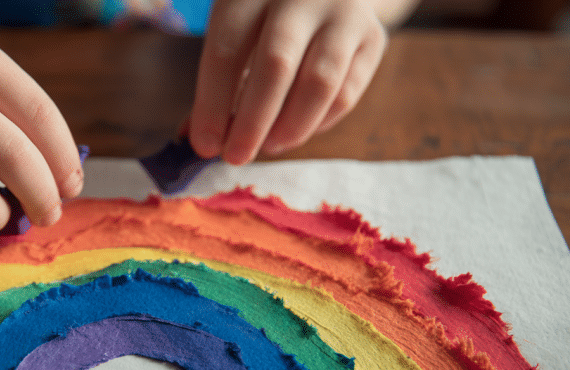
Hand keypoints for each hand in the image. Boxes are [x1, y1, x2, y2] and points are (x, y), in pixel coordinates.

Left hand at [188, 0, 387, 163]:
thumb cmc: (265, 20)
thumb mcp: (234, 33)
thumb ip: (216, 85)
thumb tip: (197, 141)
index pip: (226, 51)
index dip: (213, 105)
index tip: (205, 145)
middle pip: (275, 65)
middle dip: (253, 122)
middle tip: (236, 156)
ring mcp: (343, 13)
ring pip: (319, 83)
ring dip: (290, 127)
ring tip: (269, 146)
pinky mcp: (372, 37)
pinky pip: (346, 92)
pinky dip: (319, 122)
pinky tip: (298, 129)